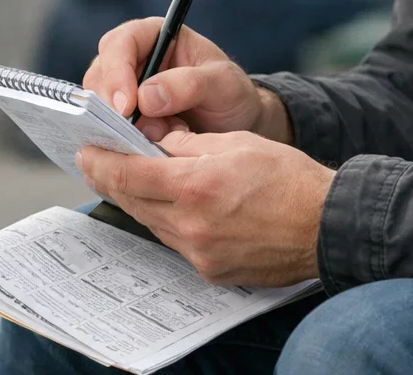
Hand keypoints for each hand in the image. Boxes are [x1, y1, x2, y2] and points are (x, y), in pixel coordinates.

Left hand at [76, 130, 332, 285]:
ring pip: (152, 223)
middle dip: (112, 180)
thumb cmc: (288, 177)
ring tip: (134, 180)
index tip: (86, 152)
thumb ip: (189, 145)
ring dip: (140, 201)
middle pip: (133, 202)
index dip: (100, 163)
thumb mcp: (237, 142)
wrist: (326, 224)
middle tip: (97, 163)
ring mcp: (199, 253)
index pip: (128, 175)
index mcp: (194, 185)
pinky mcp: (211, 270)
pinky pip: (176, 242)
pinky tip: (174, 206)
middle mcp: (190, 224)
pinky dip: (169, 221)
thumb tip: (157, 145)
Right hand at [83, 17, 291, 143]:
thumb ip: (189, 85)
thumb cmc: (232, 94)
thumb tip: (146, 96)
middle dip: (114, 105)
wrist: (237, 125)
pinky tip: (152, 147)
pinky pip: (108, 128)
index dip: (117, 72)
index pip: (121, 43)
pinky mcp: (125, 119)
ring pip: (100, 105)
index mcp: (156, 36)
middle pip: (100, 74)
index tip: (127, 106)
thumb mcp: (223, 84)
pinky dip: (124, 141)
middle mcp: (134, 59)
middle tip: (136, 130)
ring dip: (122, 127)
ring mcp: (126, 90)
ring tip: (161, 136)